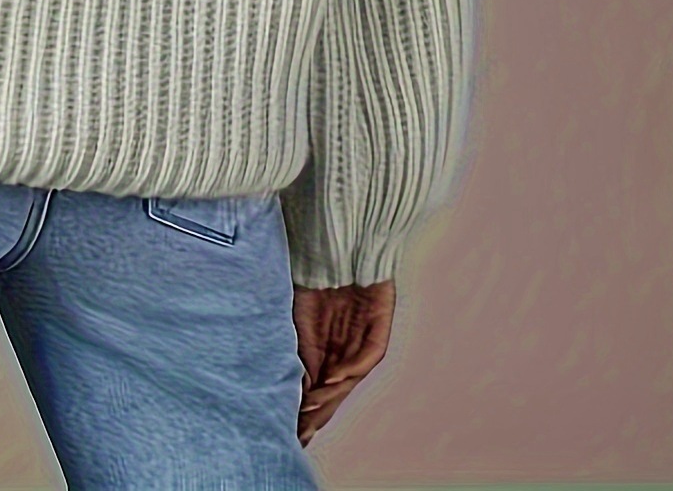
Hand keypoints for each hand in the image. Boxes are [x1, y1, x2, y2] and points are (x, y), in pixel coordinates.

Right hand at [291, 277, 394, 444]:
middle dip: (320, 411)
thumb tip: (295, 383)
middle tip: (302, 431)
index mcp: (329, 347)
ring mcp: (364, 339)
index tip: (292, 427)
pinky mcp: (380, 327)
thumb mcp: (299, 317)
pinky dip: (350, 369)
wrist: (340, 241)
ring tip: (311, 409)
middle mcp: (348, 347)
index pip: (320, 385)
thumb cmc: (316, 275)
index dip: (308, 406)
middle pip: (337, 388)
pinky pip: (367, 357)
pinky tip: (332, 379)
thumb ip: (300, 349)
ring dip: (332, 395)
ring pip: (350, 378)